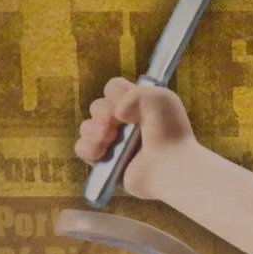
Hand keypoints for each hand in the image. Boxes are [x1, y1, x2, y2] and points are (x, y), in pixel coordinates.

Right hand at [73, 77, 197, 199]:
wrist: (170, 165)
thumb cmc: (170, 132)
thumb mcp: (159, 98)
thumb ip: (132, 93)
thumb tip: (116, 113)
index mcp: (139, 105)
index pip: (113, 89)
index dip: (115, 92)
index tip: (127, 101)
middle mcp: (125, 124)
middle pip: (97, 106)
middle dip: (103, 111)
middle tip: (117, 122)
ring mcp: (115, 144)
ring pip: (87, 127)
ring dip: (93, 129)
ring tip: (108, 137)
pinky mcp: (106, 164)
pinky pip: (82, 150)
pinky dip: (88, 148)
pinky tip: (101, 151)